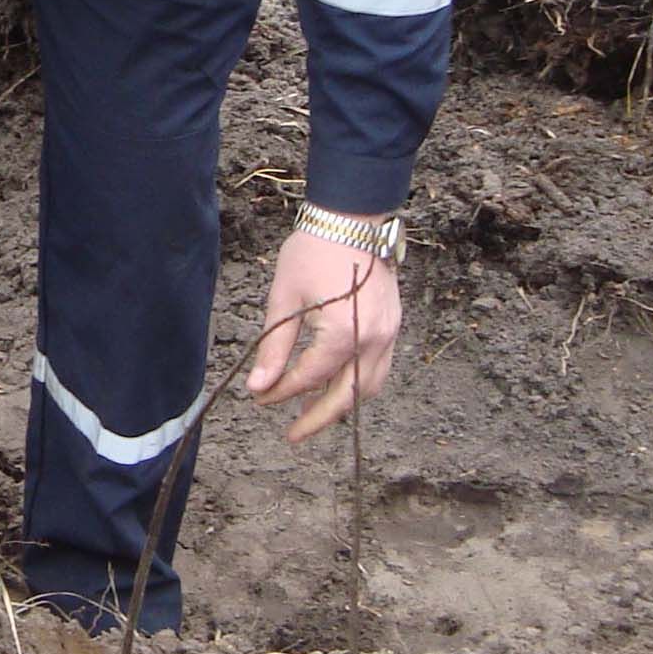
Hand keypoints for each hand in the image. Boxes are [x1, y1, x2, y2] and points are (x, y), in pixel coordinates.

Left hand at [244, 221, 400, 444]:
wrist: (352, 218)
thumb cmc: (313, 251)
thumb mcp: (284, 297)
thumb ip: (274, 346)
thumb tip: (258, 386)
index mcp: (343, 333)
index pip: (309, 378)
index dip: (282, 392)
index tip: (259, 397)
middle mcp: (372, 339)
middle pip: (346, 396)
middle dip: (317, 419)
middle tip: (292, 435)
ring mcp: (388, 334)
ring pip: (370, 387)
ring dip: (342, 404)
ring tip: (312, 413)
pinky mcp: (393, 326)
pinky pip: (379, 368)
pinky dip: (358, 383)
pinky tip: (335, 385)